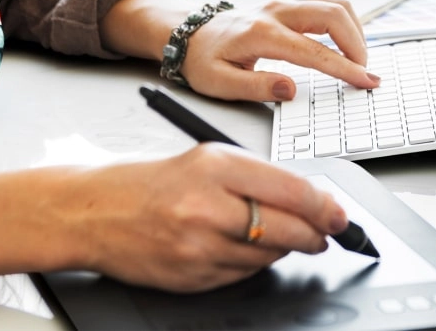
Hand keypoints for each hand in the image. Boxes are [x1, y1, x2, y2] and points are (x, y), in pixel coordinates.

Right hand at [0, 144, 350, 293]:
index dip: (324, 207)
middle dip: (315, 234)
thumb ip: (257, 175)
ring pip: (268, 256)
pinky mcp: (191, 278)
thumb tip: (308, 198)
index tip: (340, 214)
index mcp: (217, 165)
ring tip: (285, 236)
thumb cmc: (153, 180)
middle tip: (326, 232)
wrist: (95, 211)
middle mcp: (209, 206)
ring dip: (286, 249)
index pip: (291, 190)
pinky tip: (247, 249)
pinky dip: (254, 264)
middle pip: (287, 229)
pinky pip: (242, 276)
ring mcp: (199, 247)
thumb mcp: (207, 158)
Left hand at [182, 0, 379, 100]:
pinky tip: (346, 43)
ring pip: (334, 5)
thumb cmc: (204, 60)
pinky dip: (344, 22)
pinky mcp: (289, 4)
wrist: (191, 34)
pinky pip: (327, 4)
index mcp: (261, 33)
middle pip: (333, 14)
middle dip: (357, 44)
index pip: (313, 51)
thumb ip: (255, 87)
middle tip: (364, 72)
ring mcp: (285, 4)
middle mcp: (277, 12)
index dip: (344, 67)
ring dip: (354, 31)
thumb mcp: (219, 83)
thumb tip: (289, 90)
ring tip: (357, 60)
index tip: (365, 81)